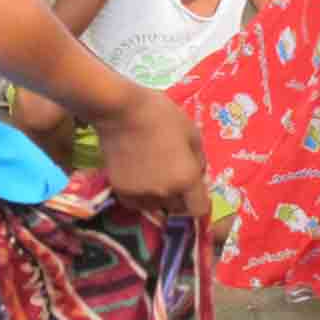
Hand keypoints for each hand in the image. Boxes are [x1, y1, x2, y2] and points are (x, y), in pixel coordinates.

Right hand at [94, 87, 206, 218]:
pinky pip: (135, 202)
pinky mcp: (120, 190)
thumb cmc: (161, 115)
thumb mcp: (191, 131)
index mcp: (186, 179)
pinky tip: (137, 177)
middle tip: (172, 177)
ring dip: (158, 197)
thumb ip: (199, 158)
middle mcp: (165, 193)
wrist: (121, 109)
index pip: (198, 209)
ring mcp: (141, 194)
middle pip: (177, 208)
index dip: (198, 201)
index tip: (193, 191)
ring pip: (155, 206)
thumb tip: (198, 173)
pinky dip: (139, 195)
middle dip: (179, 197)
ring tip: (152, 175)